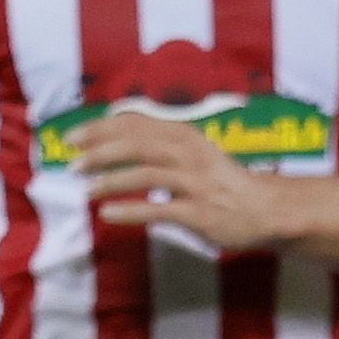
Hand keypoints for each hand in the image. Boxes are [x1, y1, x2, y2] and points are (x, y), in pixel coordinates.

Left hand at [79, 111, 294, 252]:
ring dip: (111, 180)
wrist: (265, 209)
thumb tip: (115, 135)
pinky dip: (130, 211)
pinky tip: (108, 215)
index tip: (73, 137)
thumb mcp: (193, 152)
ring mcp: (194, 183)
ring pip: (145, 174)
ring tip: (86, 190)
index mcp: (185, 135)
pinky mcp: (198, 213)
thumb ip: (159, 143)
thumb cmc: (222, 181)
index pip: (135, 123)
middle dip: (100, 151)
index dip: (100, 128)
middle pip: (137, 144)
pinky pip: (158, 210)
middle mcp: (189, 154)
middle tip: (72, 163)